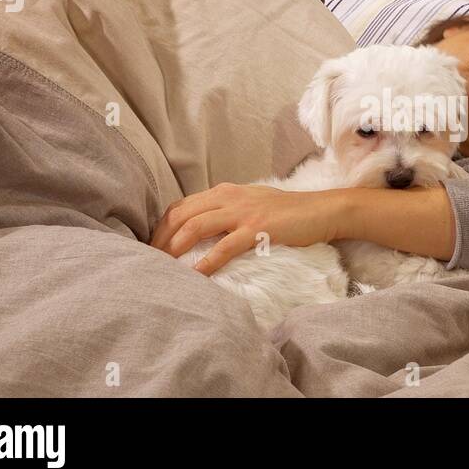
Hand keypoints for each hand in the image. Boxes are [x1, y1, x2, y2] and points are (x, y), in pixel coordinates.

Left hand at [150, 183, 342, 275]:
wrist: (320, 211)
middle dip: (160, 239)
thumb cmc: (286, 211)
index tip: (151, 248)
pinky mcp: (257, 229)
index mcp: (223, 192)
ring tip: (163, 267)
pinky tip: (195, 276)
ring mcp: (242, 213)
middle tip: (148, 261)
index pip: (180, 207)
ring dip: (174, 248)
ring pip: (195, 227)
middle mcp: (228, 197)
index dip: (161, 227)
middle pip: (180, 216)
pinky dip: (205, 263)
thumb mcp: (250, 202)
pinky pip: (223, 247)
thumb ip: (225, 211)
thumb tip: (200, 229)